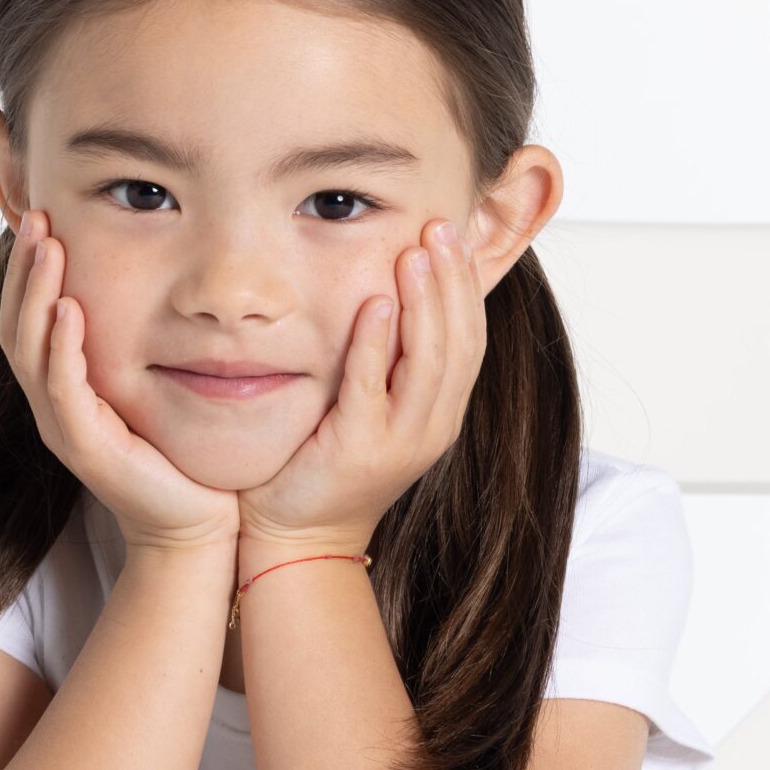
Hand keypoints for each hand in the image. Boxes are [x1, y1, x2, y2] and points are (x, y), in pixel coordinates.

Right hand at [0, 211, 240, 552]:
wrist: (198, 523)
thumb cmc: (182, 454)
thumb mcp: (154, 385)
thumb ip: (140, 342)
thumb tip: (158, 282)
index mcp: (63, 391)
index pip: (28, 320)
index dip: (28, 270)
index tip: (41, 218)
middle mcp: (54, 408)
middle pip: (16, 328)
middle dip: (23, 269)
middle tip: (35, 216)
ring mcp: (64, 429)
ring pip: (30, 351)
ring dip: (36, 294)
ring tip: (48, 247)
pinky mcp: (87, 449)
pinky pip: (63, 389)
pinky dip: (62, 346)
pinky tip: (70, 309)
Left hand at [236, 218, 485, 553]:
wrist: (299, 541)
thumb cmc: (324, 471)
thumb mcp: (372, 413)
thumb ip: (388, 366)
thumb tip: (388, 300)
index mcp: (438, 415)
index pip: (469, 339)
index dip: (466, 286)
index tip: (452, 236)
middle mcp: (430, 428)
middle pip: (461, 342)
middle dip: (453, 281)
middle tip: (440, 228)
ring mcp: (400, 442)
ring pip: (430, 361)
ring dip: (426, 302)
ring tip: (417, 252)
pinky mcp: (359, 450)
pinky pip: (373, 387)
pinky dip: (378, 344)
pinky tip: (376, 305)